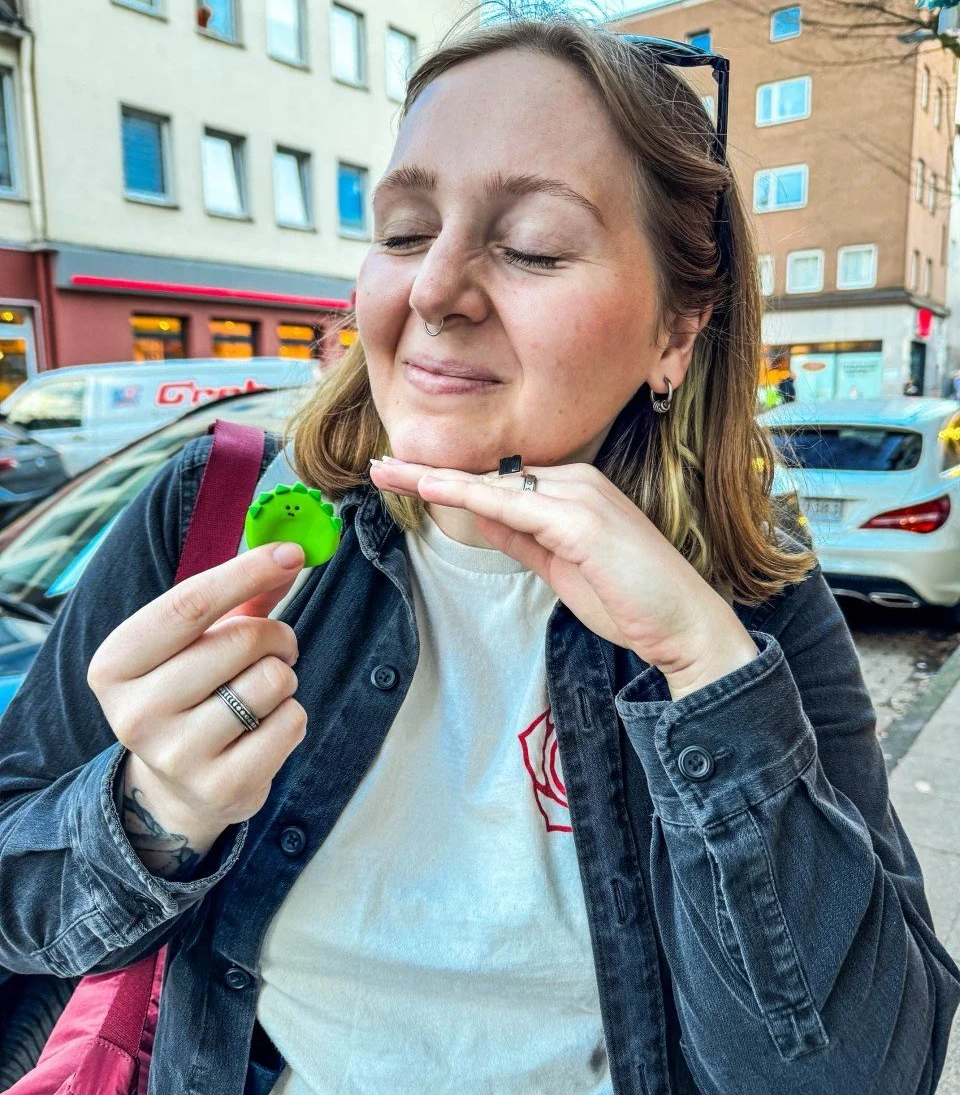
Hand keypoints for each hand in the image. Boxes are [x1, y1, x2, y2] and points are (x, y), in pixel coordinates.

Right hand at [87, 543, 307, 869]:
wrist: (178, 789)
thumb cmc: (191, 694)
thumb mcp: (195, 643)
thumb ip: (239, 598)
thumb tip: (288, 553)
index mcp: (115, 664)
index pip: (188, 605)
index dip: (246, 572)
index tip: (290, 552)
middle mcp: (135, 712)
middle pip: (240, 641)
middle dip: (276, 634)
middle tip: (276, 647)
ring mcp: (176, 756)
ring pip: (271, 681)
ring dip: (283, 678)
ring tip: (261, 692)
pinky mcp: (221, 787)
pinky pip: (290, 722)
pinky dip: (292, 716)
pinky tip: (264, 729)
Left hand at [370, 458, 757, 697]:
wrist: (685, 627)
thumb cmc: (630, 600)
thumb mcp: (560, 567)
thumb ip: (522, 539)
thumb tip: (481, 516)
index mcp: (574, 490)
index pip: (499, 481)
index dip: (449, 479)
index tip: (403, 476)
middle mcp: (577, 481)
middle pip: (489, 475)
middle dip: (432, 472)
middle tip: (380, 466)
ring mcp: (581, 496)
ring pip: (494, 484)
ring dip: (437, 477)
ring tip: (388, 473)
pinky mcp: (583, 520)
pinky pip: (513, 505)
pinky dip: (469, 495)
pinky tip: (432, 489)